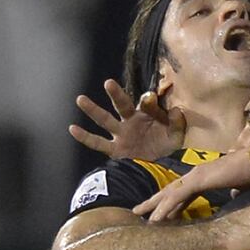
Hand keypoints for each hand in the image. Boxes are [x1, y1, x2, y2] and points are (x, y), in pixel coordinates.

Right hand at [69, 79, 185, 159]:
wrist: (161, 167)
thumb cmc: (169, 146)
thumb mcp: (177, 135)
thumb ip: (177, 123)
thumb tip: (177, 110)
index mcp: (148, 114)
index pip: (146, 103)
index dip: (148, 100)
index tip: (151, 97)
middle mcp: (132, 121)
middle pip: (122, 104)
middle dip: (116, 94)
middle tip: (108, 83)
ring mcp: (121, 134)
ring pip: (105, 120)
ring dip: (93, 110)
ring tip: (80, 99)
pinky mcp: (115, 149)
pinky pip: (98, 142)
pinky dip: (85, 137)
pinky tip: (73, 128)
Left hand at [133, 149, 249, 220]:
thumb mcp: (242, 187)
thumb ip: (235, 192)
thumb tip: (234, 196)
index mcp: (205, 175)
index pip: (183, 191)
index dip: (172, 203)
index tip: (162, 214)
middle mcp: (197, 174)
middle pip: (169, 190)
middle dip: (154, 202)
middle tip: (138, 211)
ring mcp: (196, 175)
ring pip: (168, 194)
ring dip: (153, 206)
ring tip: (139, 216)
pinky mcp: (198, 180)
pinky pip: (176, 197)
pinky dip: (164, 208)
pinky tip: (154, 219)